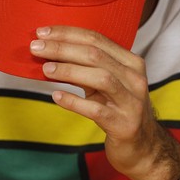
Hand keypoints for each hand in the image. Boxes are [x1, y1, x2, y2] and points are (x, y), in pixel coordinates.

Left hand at [30, 26, 179, 179]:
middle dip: (62, 48)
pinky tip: (56, 96)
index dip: (68, 33)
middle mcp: (134, 79)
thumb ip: (85, 68)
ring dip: (69, 71)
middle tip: (36, 47)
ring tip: (45, 70)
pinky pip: (96, 110)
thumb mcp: (106, 85)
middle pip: (96, 55)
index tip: (43, 32)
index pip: (97, 39)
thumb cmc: (119, 110)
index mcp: (131, 63)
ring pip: (100, 78)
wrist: (143, 147)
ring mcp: (131, 102)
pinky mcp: (124, 125)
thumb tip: (50, 52)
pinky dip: (74, 101)